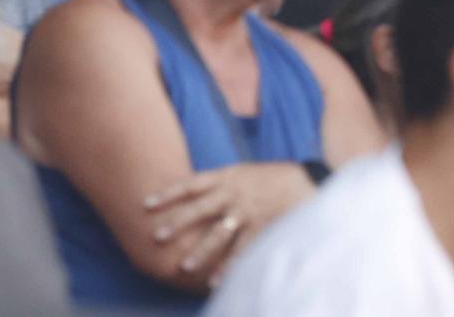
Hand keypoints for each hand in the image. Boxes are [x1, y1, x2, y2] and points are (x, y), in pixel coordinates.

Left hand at [144, 161, 313, 278]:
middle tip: (156, 237)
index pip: (192, 184)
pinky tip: (215, 281)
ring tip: (185, 266)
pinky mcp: (262, 226)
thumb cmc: (270, 177)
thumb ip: (219, 182)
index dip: (168, 194)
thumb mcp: (243, 172)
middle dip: (178, 223)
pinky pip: (243, 249)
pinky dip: (230, 266)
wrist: (307, 178)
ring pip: (220, 232)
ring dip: (202, 250)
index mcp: (228, 177)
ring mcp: (248, 210)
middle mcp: (235, 193)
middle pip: (200, 208)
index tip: (146, 205)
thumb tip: (190, 192)